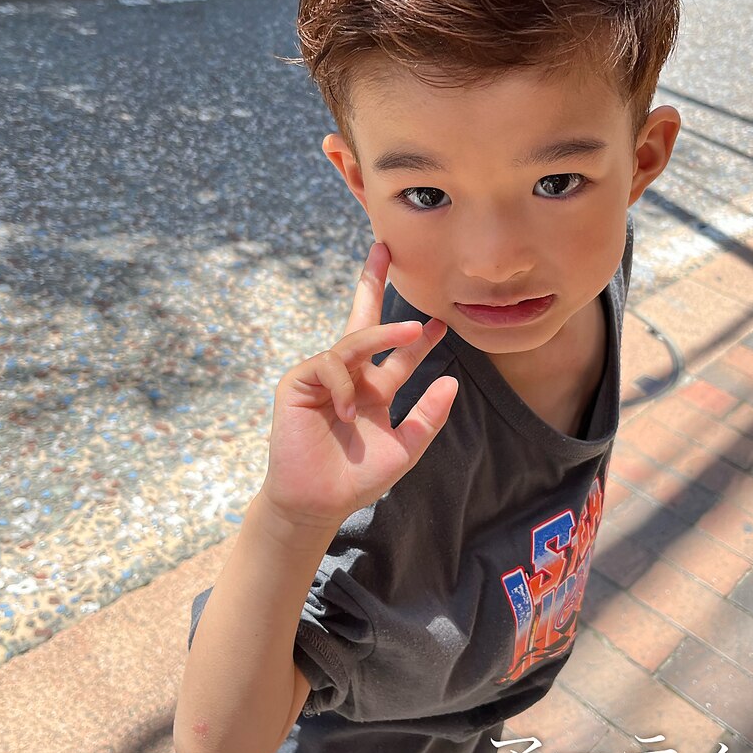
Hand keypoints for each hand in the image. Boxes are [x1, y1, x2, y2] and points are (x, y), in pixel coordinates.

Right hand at [257, 243, 457, 538]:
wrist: (319, 503)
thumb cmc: (357, 478)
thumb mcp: (405, 447)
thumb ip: (428, 416)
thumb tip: (452, 380)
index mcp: (373, 389)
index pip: (398, 353)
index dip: (418, 336)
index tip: (441, 322)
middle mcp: (350, 377)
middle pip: (361, 321)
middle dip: (371, 284)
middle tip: (385, 250)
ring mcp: (323, 377)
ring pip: (353, 341)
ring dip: (385, 333)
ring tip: (416, 331)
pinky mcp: (299, 382)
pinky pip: (329, 365)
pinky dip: (344, 384)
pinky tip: (348, 412)